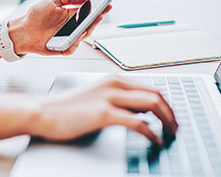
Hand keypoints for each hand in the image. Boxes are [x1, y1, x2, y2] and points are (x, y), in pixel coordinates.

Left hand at [8, 0, 111, 55]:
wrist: (22, 30)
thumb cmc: (35, 16)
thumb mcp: (52, 0)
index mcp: (71, 14)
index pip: (89, 12)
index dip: (98, 9)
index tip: (106, 4)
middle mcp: (72, 26)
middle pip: (89, 24)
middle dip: (97, 18)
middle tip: (102, 12)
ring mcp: (68, 37)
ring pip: (84, 35)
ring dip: (88, 29)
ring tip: (92, 21)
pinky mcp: (63, 47)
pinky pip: (74, 46)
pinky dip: (77, 42)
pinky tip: (78, 35)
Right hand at [30, 75, 177, 144]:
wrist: (44, 112)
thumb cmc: (67, 108)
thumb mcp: (97, 97)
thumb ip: (119, 100)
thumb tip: (141, 111)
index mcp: (114, 79)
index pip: (150, 88)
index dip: (166, 103)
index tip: (171, 117)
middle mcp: (115, 84)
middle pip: (156, 94)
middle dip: (171, 111)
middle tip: (175, 127)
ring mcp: (110, 97)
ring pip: (152, 104)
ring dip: (167, 120)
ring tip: (170, 133)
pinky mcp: (104, 113)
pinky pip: (137, 122)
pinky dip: (151, 132)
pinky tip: (155, 140)